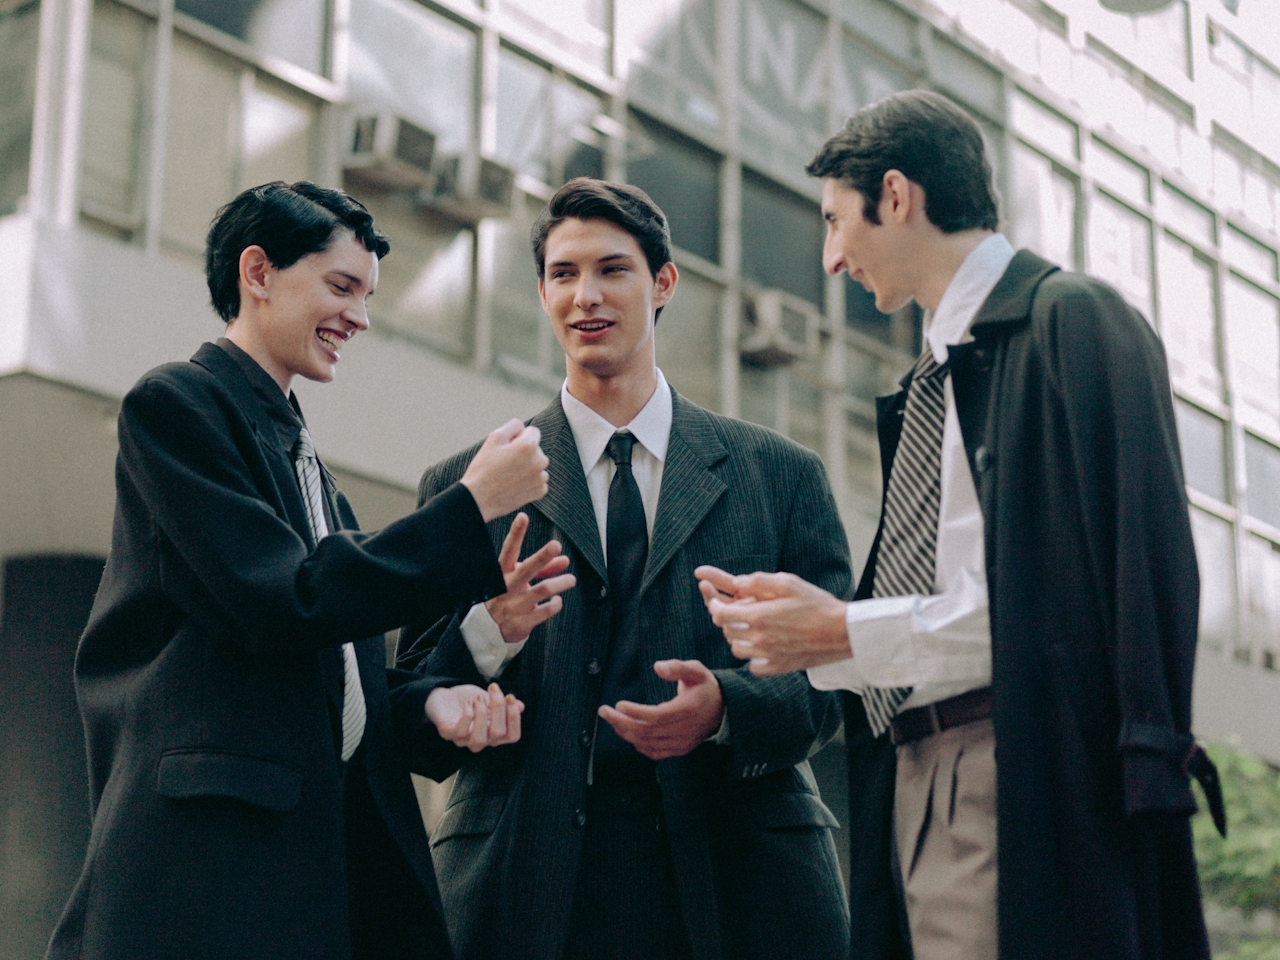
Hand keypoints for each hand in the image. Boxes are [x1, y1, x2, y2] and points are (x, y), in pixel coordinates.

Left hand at [426, 683, 523, 751]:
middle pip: (498, 734)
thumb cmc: (470, 700)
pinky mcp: (448, 734)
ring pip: (479, 739)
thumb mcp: (489, 698)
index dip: (515, 718)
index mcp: (494, 733)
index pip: (513, 736)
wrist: (443, 696)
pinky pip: (460, 732)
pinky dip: (467, 714)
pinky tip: (469, 702)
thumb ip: (504, 704)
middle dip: (498, 707)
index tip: (510, 696)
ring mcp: (464, 740)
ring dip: (481, 715)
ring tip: (478, 698)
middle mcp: (482, 741)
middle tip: (493, 688)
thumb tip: (521, 706)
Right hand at [460, 419, 548, 521]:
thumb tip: (523, 428)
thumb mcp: (494, 438)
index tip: (507, 448)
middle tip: (504, 462)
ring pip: (537, 464)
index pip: (533, 431)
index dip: (518, 437)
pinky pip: (538, 480)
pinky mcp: (539, 491)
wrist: (478, 499)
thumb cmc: (484, 468)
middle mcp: (540, 461)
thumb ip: (513, 425)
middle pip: (536, 449)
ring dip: (527, 466)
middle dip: (523, 452)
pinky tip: (514, 484)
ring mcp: (541, 478)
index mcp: (529, 446)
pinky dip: (529, 481)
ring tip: (508, 474)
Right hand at [485, 513, 575, 641]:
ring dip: (559, 583)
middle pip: (526, 569)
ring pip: (541, 590)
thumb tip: (564, 559)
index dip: (516, 534)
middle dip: (542, 557)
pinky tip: (557, 600)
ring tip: (571, 579)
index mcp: (502, 574)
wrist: (486, 630)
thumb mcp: (519, 579)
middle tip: (556, 544)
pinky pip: (545, 611)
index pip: (509, 550)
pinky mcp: (522, 623)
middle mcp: (506, 588)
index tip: (523, 517)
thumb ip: (542, 569)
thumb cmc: (506, 597)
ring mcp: (514, 606)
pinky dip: (555, 604)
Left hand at [598, 660, 723, 759]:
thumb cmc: (704, 685)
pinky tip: (627, 733)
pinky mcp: (680, 750)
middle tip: (603, 711)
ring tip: (612, 719)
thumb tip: (657, 667)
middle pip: (647, 732)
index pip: (656, 716)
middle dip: (621, 722)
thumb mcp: (696, 670)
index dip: (635, 712)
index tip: (618, 703)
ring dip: (626, 733)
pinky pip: (654, 753)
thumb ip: (677, 667)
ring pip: (647, 744)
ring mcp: (682, 743)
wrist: (723, 708)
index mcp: (687, 710)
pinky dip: (638, 745)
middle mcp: (684, 730)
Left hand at [695, 566, 849, 674]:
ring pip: (736, 649)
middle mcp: (759, 639)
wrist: (842, 632)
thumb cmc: (817, 603)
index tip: (718, 600)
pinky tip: (763, 646)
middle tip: (736, 610)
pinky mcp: (778, 668)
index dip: (714, 605)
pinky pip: (753, 666)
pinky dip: (753, 657)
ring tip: (749, 627)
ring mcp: (768, 656)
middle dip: (726, 619)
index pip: (719, 614)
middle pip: (726, 631)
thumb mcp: (788, 583)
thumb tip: (737, 583)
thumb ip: (758, 581)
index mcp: (758, 616)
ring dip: (737, 637)